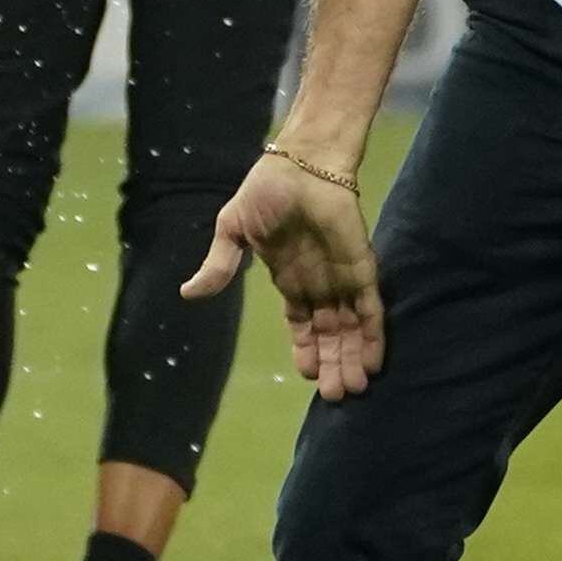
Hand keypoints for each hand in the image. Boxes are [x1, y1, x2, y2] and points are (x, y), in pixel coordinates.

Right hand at [184, 150, 385, 396]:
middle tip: (338, 398)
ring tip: (355, 389)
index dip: (307, 350)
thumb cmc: (267, 190)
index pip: (302, 324)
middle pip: (329, 333)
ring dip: (353, 357)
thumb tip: (188, 294)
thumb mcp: (233, 231)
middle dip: (333, 364)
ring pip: (351, 327)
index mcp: (291, 278)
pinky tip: (373, 362)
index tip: (309, 378)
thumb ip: (219, 264)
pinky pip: (371, 308)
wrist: (300, 163)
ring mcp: (342, 277)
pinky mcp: (362, 267)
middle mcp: (319, 283)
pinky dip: (373, 335)